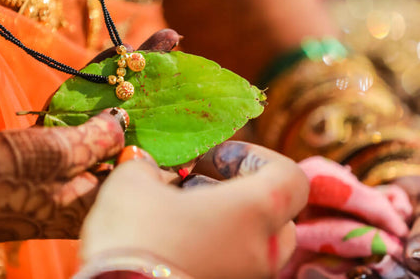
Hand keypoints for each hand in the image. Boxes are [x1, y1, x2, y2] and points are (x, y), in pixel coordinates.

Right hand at [0, 29, 181, 243]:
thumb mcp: (54, 158)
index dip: (181, 136)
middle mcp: (99, 173)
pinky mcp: (62, 139)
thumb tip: (125, 119)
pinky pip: (90, 107)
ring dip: (138, 76)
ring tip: (166, 41)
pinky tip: (122, 54)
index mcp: (107, 191)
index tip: (201, 108)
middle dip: (162, 93)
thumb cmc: (2, 183)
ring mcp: (80, 154)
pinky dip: (104, 80)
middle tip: (183, 57)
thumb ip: (96, 138)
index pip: (157, 164)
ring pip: (117, 111)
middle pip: (141, 129)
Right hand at [80, 142, 308, 278]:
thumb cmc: (132, 238)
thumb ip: (147, 165)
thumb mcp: (132, 183)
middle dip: (238, 191)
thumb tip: (148, 165)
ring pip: (255, 242)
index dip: (256, 158)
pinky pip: (235, 265)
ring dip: (226, 221)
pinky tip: (173, 242)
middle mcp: (263, 251)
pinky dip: (215, 247)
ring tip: (179, 214)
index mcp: (254, 213)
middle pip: (275, 211)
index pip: (290, 177)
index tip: (214, 158)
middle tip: (195, 184)